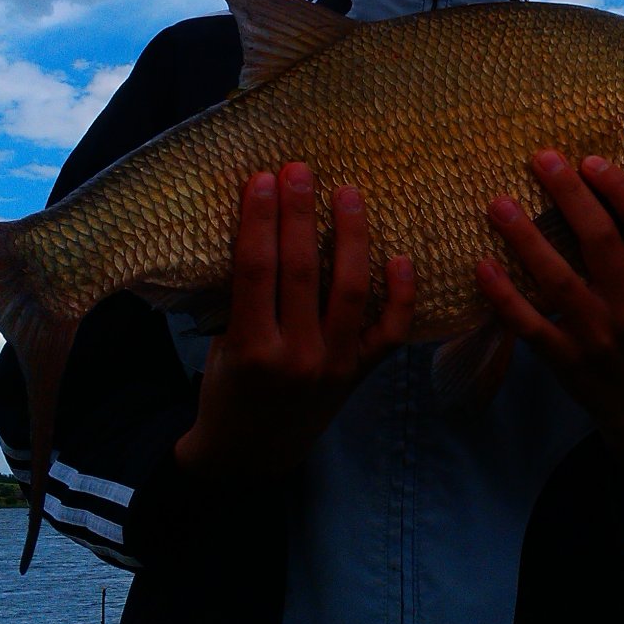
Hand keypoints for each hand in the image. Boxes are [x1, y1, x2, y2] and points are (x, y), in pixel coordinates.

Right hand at [174, 164, 414, 482]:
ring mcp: (336, 366)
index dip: (260, 220)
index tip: (263, 179)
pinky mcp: (361, 374)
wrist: (252, 453)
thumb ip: (243, 297)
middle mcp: (297, 357)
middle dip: (300, 215)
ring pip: (352, 291)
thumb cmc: (228, 388)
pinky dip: (401, 295)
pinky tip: (401, 257)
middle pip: (302, 271)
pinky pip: (390, 331)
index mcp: (251, 348)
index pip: (256, 269)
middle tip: (300, 170)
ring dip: (352, 238)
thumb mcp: (222, 344)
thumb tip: (261, 225)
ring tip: (349, 194)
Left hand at [476, 150, 623, 465]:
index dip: (618, 187)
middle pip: (599, 240)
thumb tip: (610, 192)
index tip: (590, 160)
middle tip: (541, 159)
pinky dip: (503, 296)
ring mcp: (596, 335)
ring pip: (558, 279)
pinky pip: (529, 324)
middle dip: (569, 194)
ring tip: (498, 204)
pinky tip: (482, 267)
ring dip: (525, 238)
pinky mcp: (565, 360)